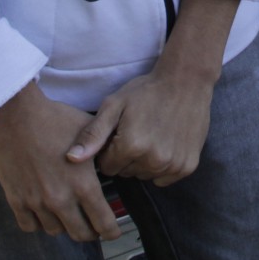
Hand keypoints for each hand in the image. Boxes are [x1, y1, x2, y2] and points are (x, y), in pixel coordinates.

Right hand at [0, 84, 121, 240]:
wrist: (17, 114)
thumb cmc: (56, 118)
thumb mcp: (90, 131)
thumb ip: (104, 150)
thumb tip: (116, 160)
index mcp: (83, 184)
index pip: (103, 222)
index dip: (111, 231)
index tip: (112, 232)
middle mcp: (60, 199)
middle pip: (80, 234)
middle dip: (90, 232)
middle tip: (92, 225)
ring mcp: (36, 202)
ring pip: (55, 231)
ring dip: (64, 225)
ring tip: (67, 214)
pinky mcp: (16, 199)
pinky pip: (29, 226)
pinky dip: (38, 222)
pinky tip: (43, 211)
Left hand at [66, 63, 216, 185]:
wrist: (185, 81)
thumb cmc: (146, 91)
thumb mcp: (114, 105)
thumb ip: (92, 134)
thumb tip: (71, 159)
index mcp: (131, 146)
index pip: (108, 168)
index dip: (110, 151)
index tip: (119, 134)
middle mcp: (153, 160)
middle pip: (127, 173)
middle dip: (126, 158)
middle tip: (136, 132)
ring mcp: (173, 165)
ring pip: (145, 176)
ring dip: (144, 162)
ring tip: (151, 136)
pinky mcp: (187, 166)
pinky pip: (164, 178)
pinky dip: (162, 166)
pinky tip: (165, 143)